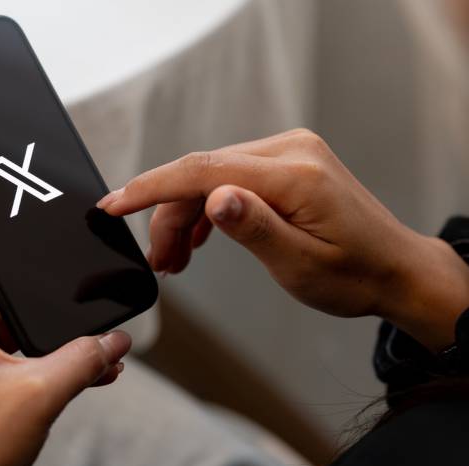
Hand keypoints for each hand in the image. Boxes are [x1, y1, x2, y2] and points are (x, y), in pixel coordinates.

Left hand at [0, 194, 130, 465]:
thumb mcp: (38, 396)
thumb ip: (85, 361)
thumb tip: (118, 343)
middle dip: (22, 264)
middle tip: (56, 250)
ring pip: (4, 310)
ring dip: (43, 315)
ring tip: (84, 323)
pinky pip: (14, 342)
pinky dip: (44, 345)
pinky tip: (86, 364)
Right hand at [97, 129, 468, 350]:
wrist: (393, 270)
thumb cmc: (354, 274)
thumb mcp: (301, 265)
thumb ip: (255, 227)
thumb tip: (213, 198)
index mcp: (294, 174)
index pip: (203, 169)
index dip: (151, 188)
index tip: (112, 206)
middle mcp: (290, 151)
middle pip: (202, 173)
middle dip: (168, 217)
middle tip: (159, 263)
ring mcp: (288, 154)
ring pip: (212, 176)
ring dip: (185, 215)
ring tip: (174, 259)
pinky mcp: (286, 165)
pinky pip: (231, 178)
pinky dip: (207, 208)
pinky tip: (197, 238)